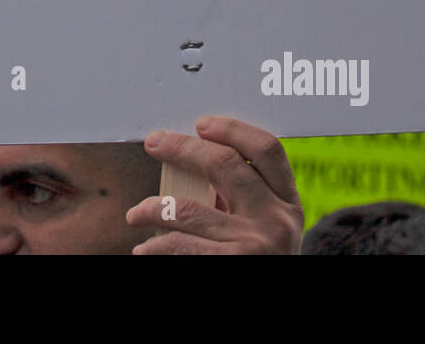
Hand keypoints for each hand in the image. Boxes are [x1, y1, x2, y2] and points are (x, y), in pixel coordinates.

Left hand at [126, 115, 303, 253]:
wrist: (275, 300)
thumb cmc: (259, 257)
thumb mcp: (266, 225)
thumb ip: (244, 196)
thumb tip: (191, 157)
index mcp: (288, 202)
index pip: (268, 149)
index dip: (233, 129)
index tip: (202, 124)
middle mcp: (276, 220)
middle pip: (224, 164)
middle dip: (181, 147)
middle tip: (154, 142)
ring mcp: (255, 245)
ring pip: (188, 209)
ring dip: (151, 209)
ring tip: (136, 215)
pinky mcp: (232, 266)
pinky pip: (179, 246)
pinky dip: (155, 246)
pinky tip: (145, 249)